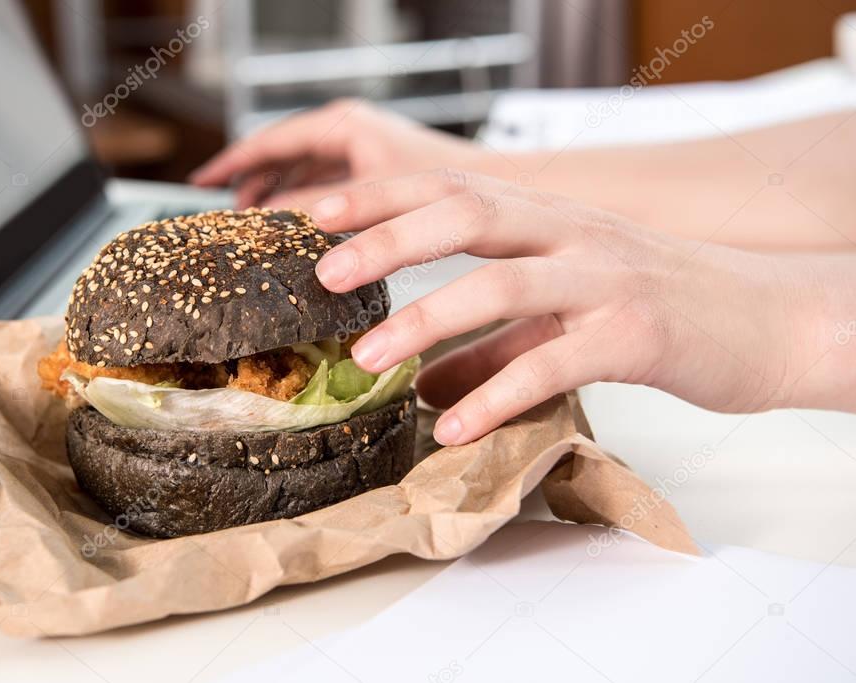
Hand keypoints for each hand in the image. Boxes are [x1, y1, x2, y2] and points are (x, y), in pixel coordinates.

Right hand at [190, 100, 483, 208]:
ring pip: (303, 174)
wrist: (496, 194)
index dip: (233, 163)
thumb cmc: (443, 187)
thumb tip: (267, 224)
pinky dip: (305, 207)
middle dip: (252, 182)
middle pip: (282, 156)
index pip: (270, 141)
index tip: (203, 183)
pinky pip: (325, 189)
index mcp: (342, 127)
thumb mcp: (366, 199)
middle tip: (223, 212)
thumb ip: (315, 209)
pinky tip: (297, 232)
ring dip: (278, 197)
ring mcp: (363, 154)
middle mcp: (350, 134)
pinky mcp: (376, 177)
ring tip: (253, 225)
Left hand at [308, 169, 850, 444]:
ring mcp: (605, 280)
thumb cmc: (654, 306)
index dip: (382, 196)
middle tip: (326, 274)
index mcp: (547, 217)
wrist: (763, 319)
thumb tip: (422, 384)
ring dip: (428, 320)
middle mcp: (571, 234)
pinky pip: (554, 362)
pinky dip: (497, 394)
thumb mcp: (562, 312)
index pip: (450, 187)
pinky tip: (452, 428)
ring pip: (504, 283)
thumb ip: (491, 343)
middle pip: (468, 215)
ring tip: (371, 360)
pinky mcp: (636, 336)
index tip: (316, 214)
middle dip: (389, 239)